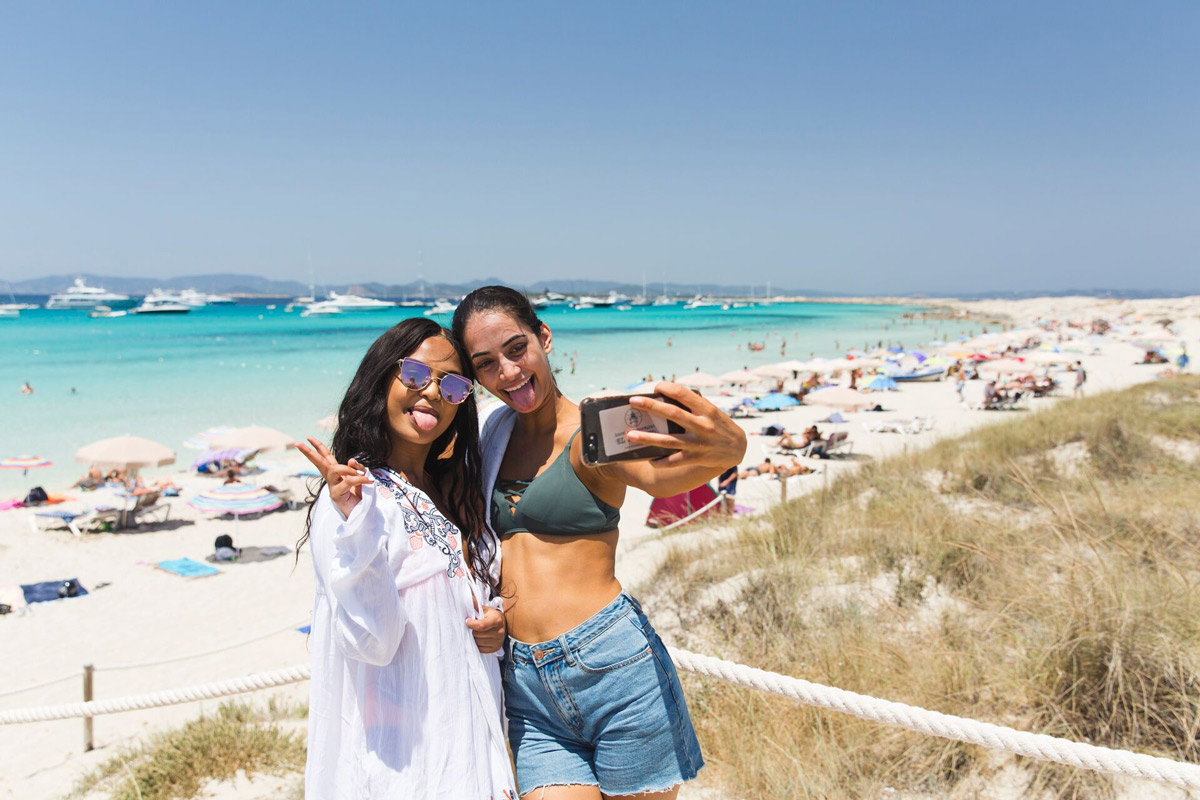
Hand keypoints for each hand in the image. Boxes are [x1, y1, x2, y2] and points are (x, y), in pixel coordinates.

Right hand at [295, 437, 371, 517]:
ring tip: (360, 475)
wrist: (363, 513)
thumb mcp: (361, 478)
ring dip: (348, 469)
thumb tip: (351, 460)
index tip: (308, 438)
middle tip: (297, 443)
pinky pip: (348, 481)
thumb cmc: (361, 496)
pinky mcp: (337, 496)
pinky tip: (367, 481)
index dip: (319, 447)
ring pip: (334, 469)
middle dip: (309, 452)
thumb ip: (356, 468)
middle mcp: (332, 479)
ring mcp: (333, 487)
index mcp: (337, 474)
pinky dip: (359, 479)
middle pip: (319, 463)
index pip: (326, 457)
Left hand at [466, 605, 505, 653]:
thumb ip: (476, 605)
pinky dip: (477, 645)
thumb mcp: (485, 609)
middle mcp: (499, 631)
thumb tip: (469, 599)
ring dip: (474, 638)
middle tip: (472, 627)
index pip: (481, 626)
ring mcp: (498, 641)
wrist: (502, 624)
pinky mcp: (496, 648)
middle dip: (472, 630)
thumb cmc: (490, 616)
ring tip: (476, 632)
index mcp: (496, 619)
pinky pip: (481, 649)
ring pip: (478, 642)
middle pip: (478, 634)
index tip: (467, 621)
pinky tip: (479, 638)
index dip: (471, 624)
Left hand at [625, 382, 747, 468]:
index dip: (667, 388)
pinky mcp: (696, 458)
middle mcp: (702, 425)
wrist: (738, 449)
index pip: (683, 393)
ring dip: (647, 438)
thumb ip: (695, 404)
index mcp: (706, 410)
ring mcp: (698, 443)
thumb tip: (669, 396)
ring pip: (668, 440)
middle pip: (672, 413)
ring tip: (630, 435)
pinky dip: (660, 461)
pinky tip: (648, 458)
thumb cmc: (720, 425)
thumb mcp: (713, 411)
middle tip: (633, 401)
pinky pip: (673, 461)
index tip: (655, 386)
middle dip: (650, 406)